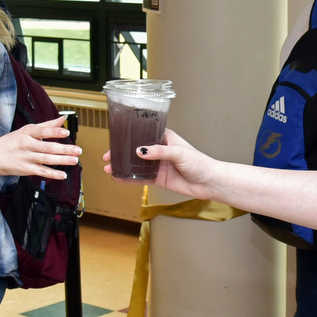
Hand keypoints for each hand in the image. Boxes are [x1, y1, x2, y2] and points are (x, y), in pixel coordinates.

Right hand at [0, 118, 79, 180]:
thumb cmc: (11, 142)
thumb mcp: (26, 130)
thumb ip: (47, 125)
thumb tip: (63, 119)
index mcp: (27, 133)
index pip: (42, 131)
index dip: (54, 132)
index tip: (66, 132)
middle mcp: (26, 145)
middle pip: (47, 147)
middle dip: (64, 149)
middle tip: (78, 150)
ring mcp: (26, 158)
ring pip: (46, 160)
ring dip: (61, 161)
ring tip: (74, 160)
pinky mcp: (26, 169)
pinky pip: (41, 172)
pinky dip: (52, 174)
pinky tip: (62, 175)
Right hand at [101, 129, 222, 198]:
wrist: (209, 182)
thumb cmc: (200, 163)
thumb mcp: (179, 153)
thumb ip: (159, 152)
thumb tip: (140, 151)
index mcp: (165, 138)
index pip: (143, 134)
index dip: (129, 136)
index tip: (116, 140)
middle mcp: (159, 150)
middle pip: (136, 150)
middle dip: (121, 153)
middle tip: (108, 156)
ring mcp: (158, 165)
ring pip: (136, 164)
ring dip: (123, 166)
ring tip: (109, 168)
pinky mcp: (159, 178)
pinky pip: (141, 178)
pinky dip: (129, 178)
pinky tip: (119, 178)